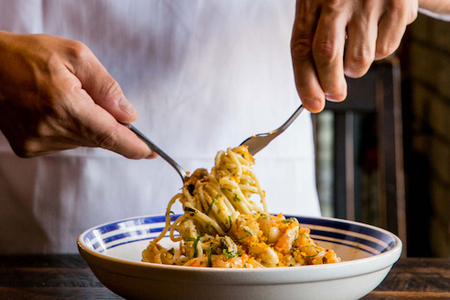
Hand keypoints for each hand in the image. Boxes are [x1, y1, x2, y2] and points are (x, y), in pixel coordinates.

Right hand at [0, 31, 154, 158]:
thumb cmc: (29, 55)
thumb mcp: (75, 56)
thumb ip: (107, 87)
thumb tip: (129, 115)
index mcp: (64, 105)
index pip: (109, 136)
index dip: (133, 146)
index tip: (150, 152)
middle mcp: (50, 130)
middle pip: (98, 137)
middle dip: (105, 121)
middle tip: (91, 98)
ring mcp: (37, 143)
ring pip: (82, 141)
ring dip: (85, 124)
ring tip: (63, 98)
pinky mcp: (28, 148)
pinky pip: (64, 143)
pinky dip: (69, 129)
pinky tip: (53, 110)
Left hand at [291, 0, 417, 111]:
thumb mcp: (320, 4)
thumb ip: (316, 38)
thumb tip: (318, 88)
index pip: (302, 48)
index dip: (305, 82)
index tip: (312, 104)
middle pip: (327, 56)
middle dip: (329, 85)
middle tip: (334, 94)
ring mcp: (368, 1)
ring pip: (359, 60)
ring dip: (356, 66)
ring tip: (357, 46)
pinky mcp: (398, 5)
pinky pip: (386, 49)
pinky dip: (380, 49)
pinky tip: (377, 30)